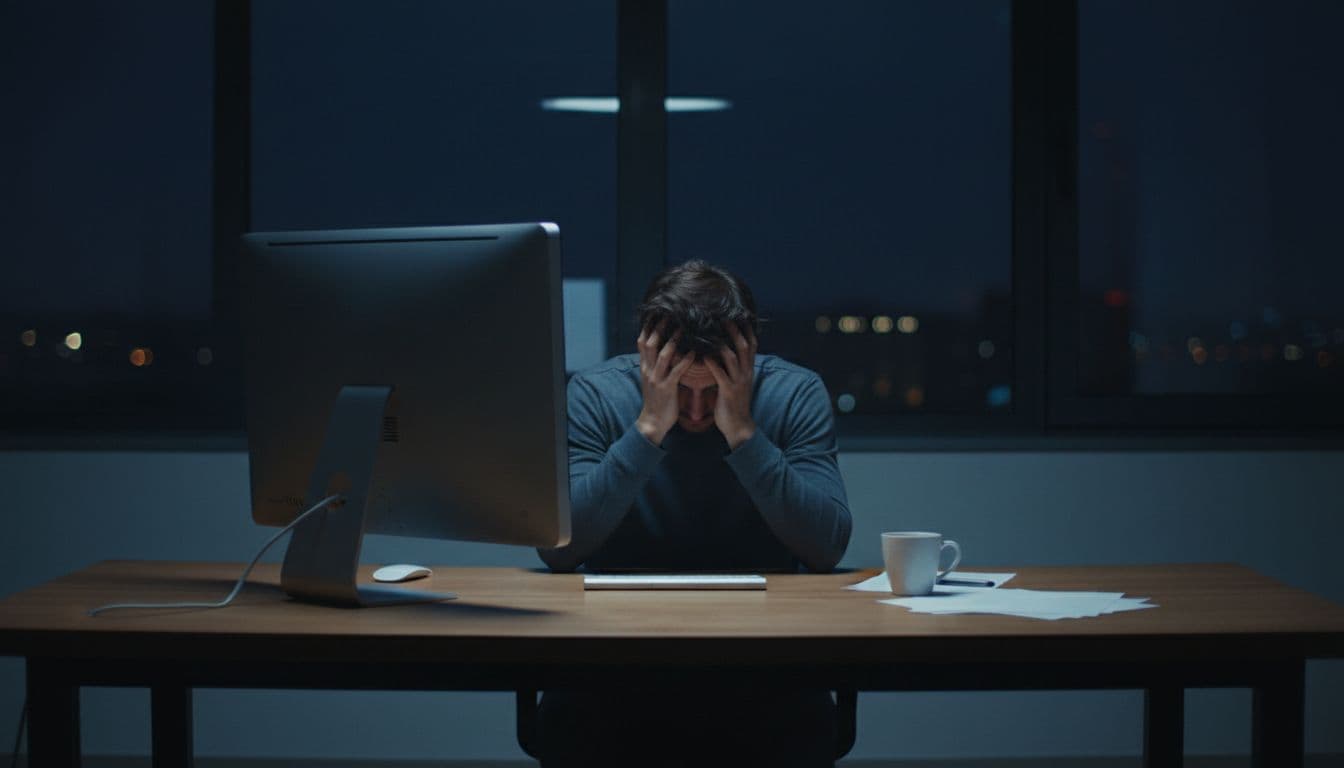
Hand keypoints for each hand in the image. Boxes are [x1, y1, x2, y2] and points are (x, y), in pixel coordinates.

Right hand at [634, 322, 692, 445]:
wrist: (652, 422)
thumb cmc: (657, 400)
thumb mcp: (652, 380)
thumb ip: (656, 365)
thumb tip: (663, 350)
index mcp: (645, 367)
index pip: (642, 342)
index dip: (648, 327)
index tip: (656, 313)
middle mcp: (648, 370)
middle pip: (650, 343)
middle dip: (659, 327)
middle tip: (670, 313)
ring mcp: (657, 379)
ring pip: (663, 355)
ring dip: (673, 340)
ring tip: (683, 328)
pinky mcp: (667, 389)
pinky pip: (676, 371)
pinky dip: (685, 360)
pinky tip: (694, 352)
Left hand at [704, 324, 757, 449]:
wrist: (739, 426)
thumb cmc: (734, 403)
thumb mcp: (738, 382)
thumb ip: (734, 367)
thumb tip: (726, 351)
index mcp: (748, 370)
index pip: (751, 344)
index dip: (746, 329)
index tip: (739, 315)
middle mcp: (746, 373)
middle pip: (744, 346)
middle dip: (735, 331)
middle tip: (724, 317)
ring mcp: (738, 382)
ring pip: (733, 358)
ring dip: (723, 344)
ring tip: (711, 333)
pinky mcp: (729, 392)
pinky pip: (721, 375)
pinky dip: (713, 364)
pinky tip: (704, 357)